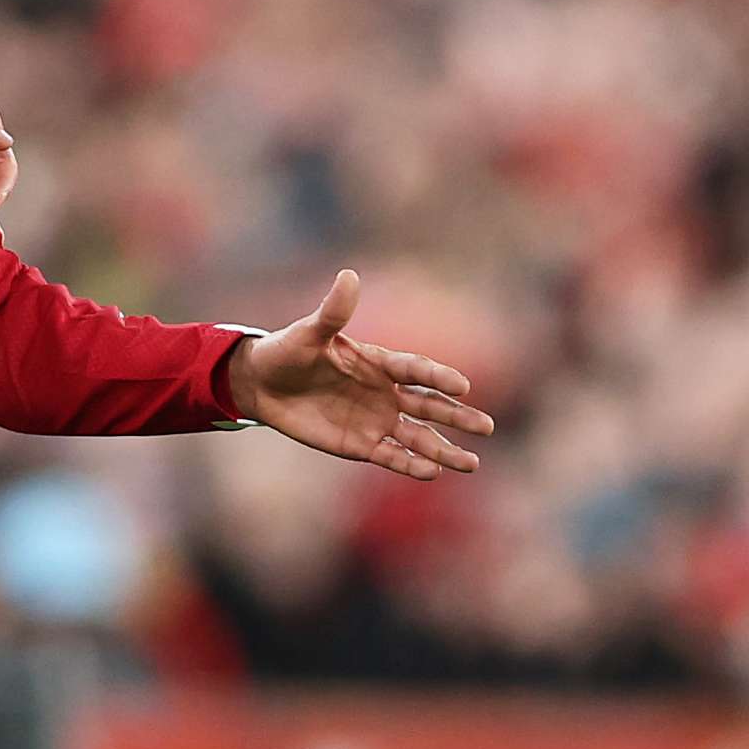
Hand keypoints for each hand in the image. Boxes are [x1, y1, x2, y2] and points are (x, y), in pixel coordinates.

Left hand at [227, 269, 492, 479]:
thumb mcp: (309, 333)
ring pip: (418, 437)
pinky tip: (432, 472)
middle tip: (487, 427)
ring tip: (472, 464)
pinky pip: (391, 456)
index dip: (439, 377)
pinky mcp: (359, 445)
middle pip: (429, 406)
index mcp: (379, 362)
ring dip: (443, 450)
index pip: (416, 370)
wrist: (261, 384)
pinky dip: (410, 465)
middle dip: (457, 417)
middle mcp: (385, 393)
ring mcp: (375, 420)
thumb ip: (333, 312)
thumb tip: (349, 275)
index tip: (463, 387)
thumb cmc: (287, 351)